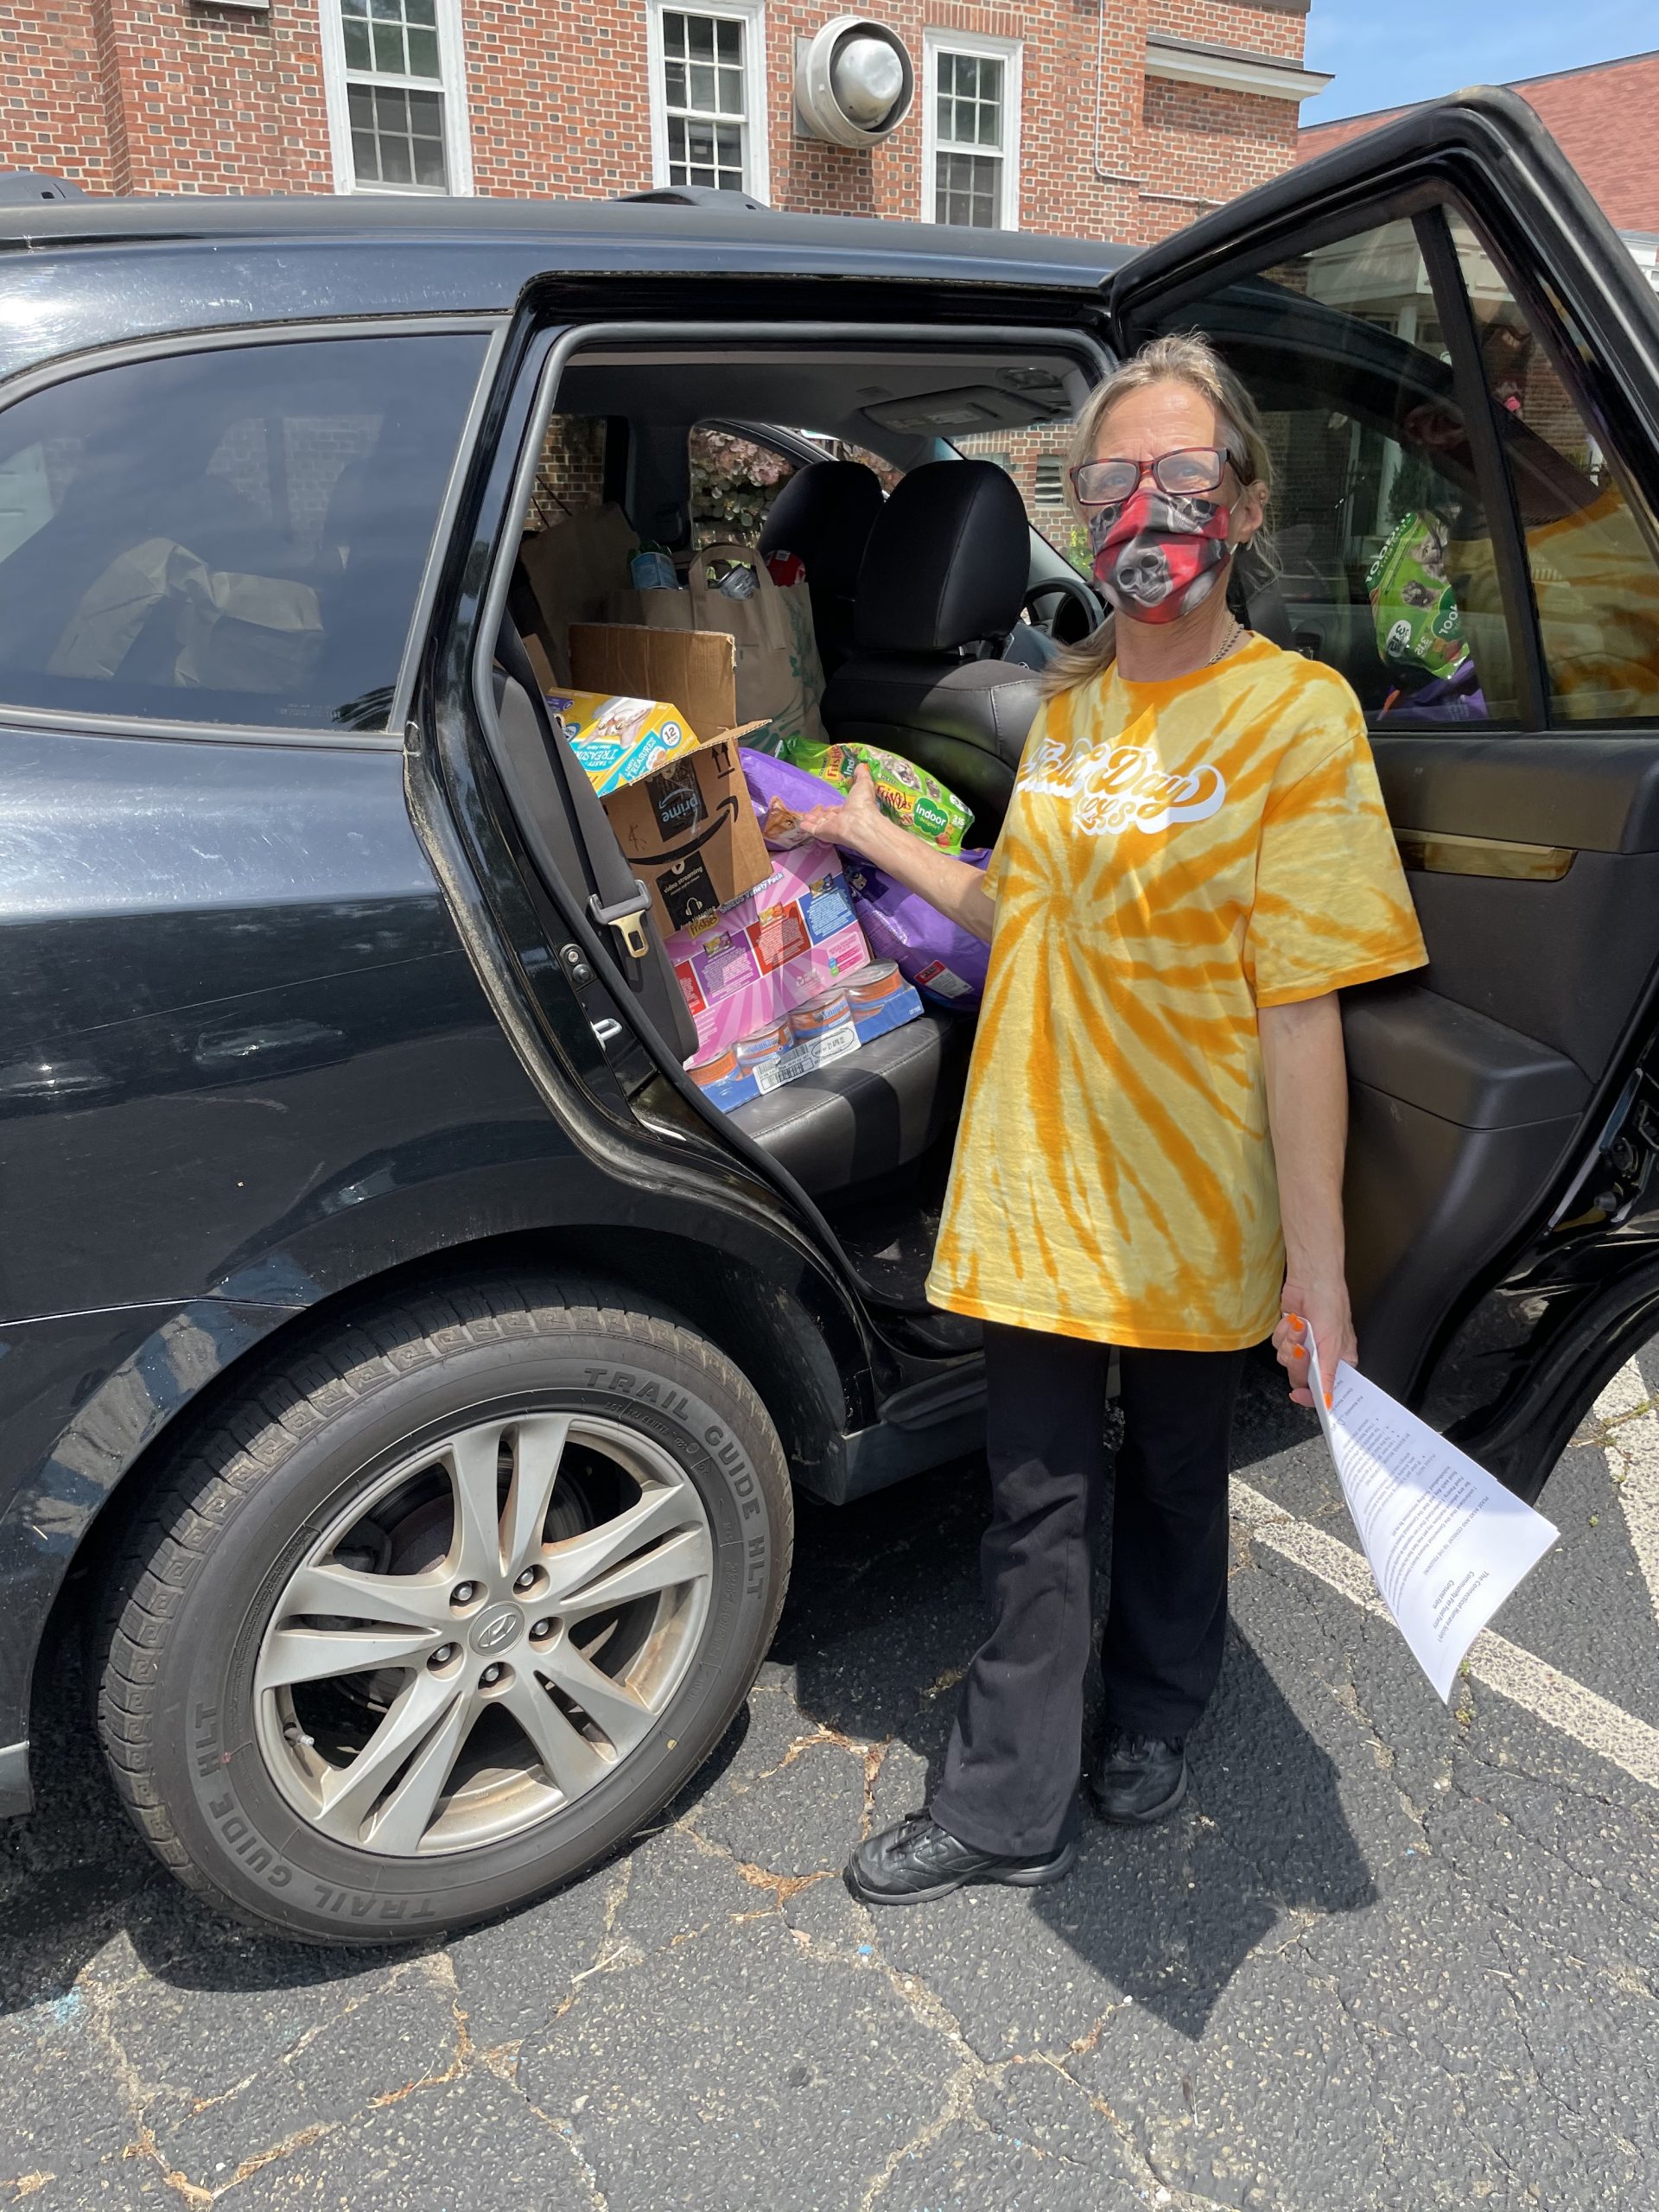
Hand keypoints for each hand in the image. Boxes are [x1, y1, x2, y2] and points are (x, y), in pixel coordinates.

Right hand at [798, 763, 887, 857]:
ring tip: (804, 815)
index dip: (832, 808)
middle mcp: (839, 820)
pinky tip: (801, 823)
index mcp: (848, 810)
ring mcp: (830, 827)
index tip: (825, 805)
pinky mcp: (821, 832)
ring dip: (812, 819)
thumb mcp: (863, 784)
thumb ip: (862, 775)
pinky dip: (806, 826)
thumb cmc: (862, 803)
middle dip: (820, 814)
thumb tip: (861, 765)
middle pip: (827, 816)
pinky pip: (812, 829)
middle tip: (814, 809)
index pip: (838, 809)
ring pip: (819, 822)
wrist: (859, 822)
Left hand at [1273, 1275, 1356, 1408]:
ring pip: (1286, 1360)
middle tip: (1302, 1347)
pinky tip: (1294, 1319)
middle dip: (1297, 1361)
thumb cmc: (1331, 1305)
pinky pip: (1278, 1344)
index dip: (1311, 1396)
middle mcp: (1322, 1356)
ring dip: (1290, 1342)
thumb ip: (1328, 1376)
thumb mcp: (1332, 1345)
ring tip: (1301, 1325)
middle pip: (1301, 1377)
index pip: (1325, 1390)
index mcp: (1340, 1362)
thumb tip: (1328, 1402)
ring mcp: (1304, 1345)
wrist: (1311, 1279)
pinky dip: (1283, 1332)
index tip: (1300, 1395)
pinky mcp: (1289, 1334)